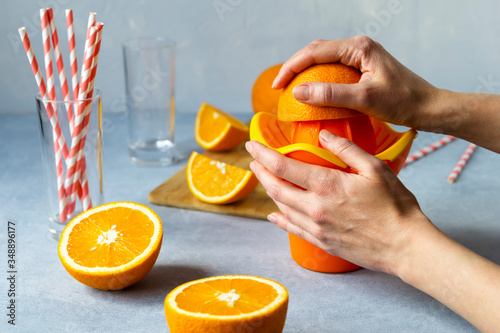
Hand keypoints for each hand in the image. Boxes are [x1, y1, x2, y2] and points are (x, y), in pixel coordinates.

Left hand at [246, 131, 429, 274]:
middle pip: (276, 187)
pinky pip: (293, 229)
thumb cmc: (395, 206)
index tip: (252, 144)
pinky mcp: (321, 242)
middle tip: (254, 160)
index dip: (263, 154)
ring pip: (282, 207)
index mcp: (326, 185)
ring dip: (269, 191)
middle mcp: (315, 208)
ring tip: (264, 179)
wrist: (406, 246)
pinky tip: (273, 214)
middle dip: (261, 172)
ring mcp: (316, 227)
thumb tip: (323, 135)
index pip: (283, 166)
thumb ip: (346, 149)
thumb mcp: (374, 168)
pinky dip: (280, 219)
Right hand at [272, 36, 439, 129]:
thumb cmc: (403, 102)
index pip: (315, 51)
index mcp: (359, 48)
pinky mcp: (363, 69)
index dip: (292, 67)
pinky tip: (313, 94)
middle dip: (295, 68)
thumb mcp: (365, 100)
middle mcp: (358, 48)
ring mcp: (361, 57)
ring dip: (306, 73)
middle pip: (317, 52)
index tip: (277, 86)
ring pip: (324, 60)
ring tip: (291, 91)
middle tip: (280, 88)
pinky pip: (334, 70)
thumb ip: (331, 94)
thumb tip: (298, 92)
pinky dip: (319, 80)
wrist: (429, 107)